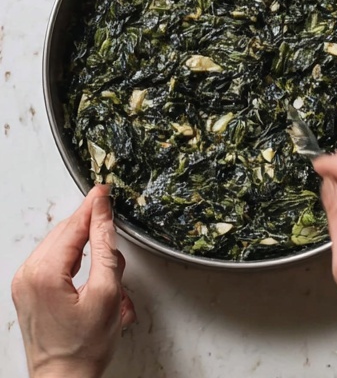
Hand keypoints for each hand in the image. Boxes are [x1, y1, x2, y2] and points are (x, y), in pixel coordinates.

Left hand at [12, 185, 135, 377]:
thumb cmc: (85, 347)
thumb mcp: (107, 292)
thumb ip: (105, 246)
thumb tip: (102, 211)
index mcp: (44, 273)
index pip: (73, 227)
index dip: (93, 206)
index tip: (106, 188)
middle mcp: (27, 275)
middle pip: (64, 233)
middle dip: (90, 228)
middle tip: (114, 230)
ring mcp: (23, 283)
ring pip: (58, 244)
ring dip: (82, 243)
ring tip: (104, 257)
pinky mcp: (26, 291)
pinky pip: (51, 259)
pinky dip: (71, 257)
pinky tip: (86, 265)